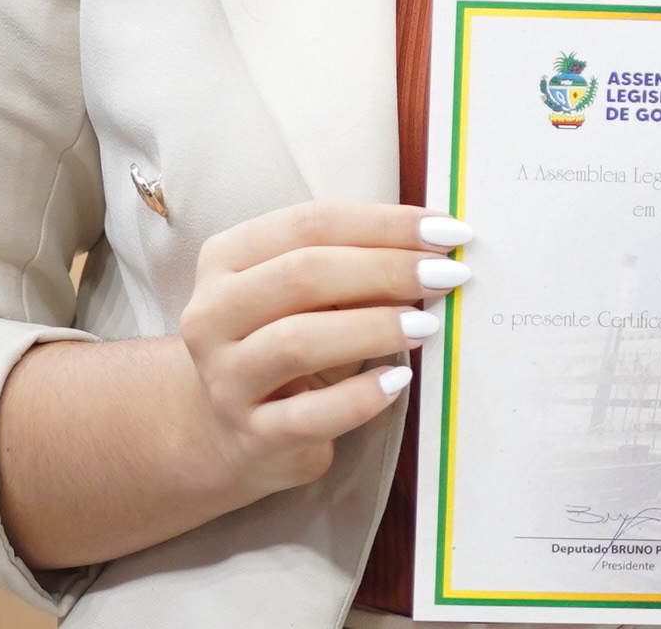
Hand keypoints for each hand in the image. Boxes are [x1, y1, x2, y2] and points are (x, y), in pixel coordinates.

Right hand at [175, 200, 469, 501]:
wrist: (230, 433)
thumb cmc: (286, 340)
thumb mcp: (304, 293)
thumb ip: (353, 262)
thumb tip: (435, 243)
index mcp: (226, 259)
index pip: (310, 223)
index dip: (385, 223)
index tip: (446, 230)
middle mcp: (212, 315)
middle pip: (303, 274)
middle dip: (386, 269)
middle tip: (447, 274)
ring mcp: (225, 379)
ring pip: (298, 341)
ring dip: (374, 327)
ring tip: (426, 324)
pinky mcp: (252, 437)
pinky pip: (310, 416)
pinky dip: (361, 397)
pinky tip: (398, 381)